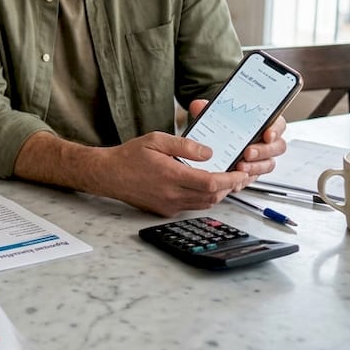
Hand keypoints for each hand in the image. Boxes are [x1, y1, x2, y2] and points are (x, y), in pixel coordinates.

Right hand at [93, 131, 251, 216]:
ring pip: (204, 204)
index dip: (230, 179)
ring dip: (218, 194)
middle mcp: (171, 195)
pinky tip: (205, 186)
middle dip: (229, 187)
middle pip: (212, 196)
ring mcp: (168, 205)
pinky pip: (191, 207)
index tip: (241, 172)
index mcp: (171, 175)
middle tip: (239, 175)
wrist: (108, 175)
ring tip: (227, 181)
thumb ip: (184, 145)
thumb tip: (208, 152)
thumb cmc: (129, 156)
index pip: (210, 182)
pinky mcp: (165, 210)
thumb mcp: (156, 140)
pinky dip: (204, 198)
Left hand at [184, 99, 288, 186]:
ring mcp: (262, 157)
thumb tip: (198, 105)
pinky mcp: (253, 171)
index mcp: (264, 122)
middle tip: (248, 152)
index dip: (275, 130)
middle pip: (276, 147)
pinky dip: (246, 179)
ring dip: (255, 167)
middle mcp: (267, 141)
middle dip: (263, 151)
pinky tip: (236, 179)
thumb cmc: (224, 124)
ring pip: (268, 164)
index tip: (267, 134)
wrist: (217, 138)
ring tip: (240, 167)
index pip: (278, 124)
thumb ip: (209, 108)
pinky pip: (255, 177)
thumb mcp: (216, 114)